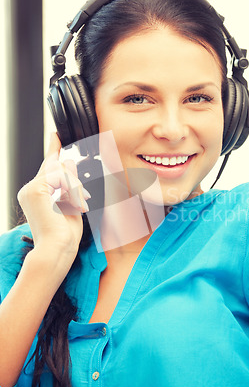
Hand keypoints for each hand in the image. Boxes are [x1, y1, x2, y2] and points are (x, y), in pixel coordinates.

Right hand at [17, 133, 89, 259]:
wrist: (57, 250)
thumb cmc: (64, 236)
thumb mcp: (70, 205)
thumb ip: (68, 185)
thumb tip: (68, 163)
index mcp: (36, 194)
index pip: (47, 167)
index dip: (53, 149)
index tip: (57, 136)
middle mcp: (29, 190)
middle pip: (57, 167)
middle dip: (74, 182)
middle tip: (81, 202)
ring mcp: (30, 189)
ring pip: (61, 171)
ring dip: (75, 189)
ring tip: (79, 207)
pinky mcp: (36, 189)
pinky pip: (61, 177)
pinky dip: (73, 191)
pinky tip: (75, 205)